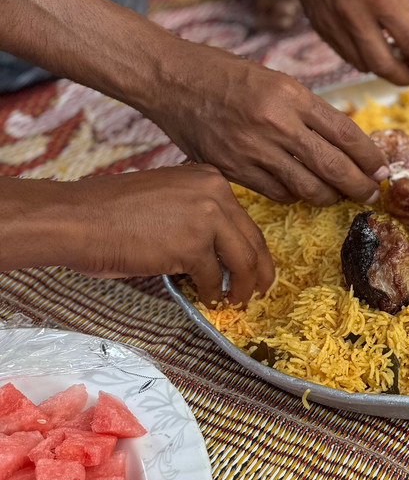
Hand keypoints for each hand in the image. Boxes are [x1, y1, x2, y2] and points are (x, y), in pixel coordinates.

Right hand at [59, 165, 273, 305]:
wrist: (77, 218)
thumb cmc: (111, 212)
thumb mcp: (168, 197)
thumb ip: (198, 215)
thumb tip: (220, 250)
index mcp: (210, 178)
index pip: (245, 219)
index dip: (253, 248)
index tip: (257, 267)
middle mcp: (214, 193)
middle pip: (252, 240)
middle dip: (260, 271)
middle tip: (259, 290)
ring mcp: (206, 218)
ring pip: (242, 262)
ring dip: (242, 287)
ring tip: (236, 301)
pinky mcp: (192, 246)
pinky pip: (213, 278)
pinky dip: (213, 293)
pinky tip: (208, 300)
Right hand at [143, 41, 390, 205]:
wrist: (171, 79)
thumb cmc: (226, 75)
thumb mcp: (276, 80)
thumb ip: (308, 111)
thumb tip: (344, 143)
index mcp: (292, 95)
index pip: (346, 134)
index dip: (370, 157)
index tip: (383, 169)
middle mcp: (277, 123)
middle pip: (333, 166)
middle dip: (359, 185)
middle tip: (372, 193)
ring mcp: (254, 149)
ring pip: (307, 187)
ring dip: (329, 196)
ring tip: (339, 196)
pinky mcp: (233, 169)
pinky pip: (277, 193)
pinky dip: (294, 196)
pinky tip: (300, 191)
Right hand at [286, 0, 408, 84]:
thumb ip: (404, 9)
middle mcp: (355, 17)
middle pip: (383, 65)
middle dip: (403, 77)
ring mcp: (334, 24)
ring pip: (361, 64)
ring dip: (382, 68)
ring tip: (396, 62)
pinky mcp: (319, 26)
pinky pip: (344, 53)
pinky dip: (362, 57)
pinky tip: (372, 48)